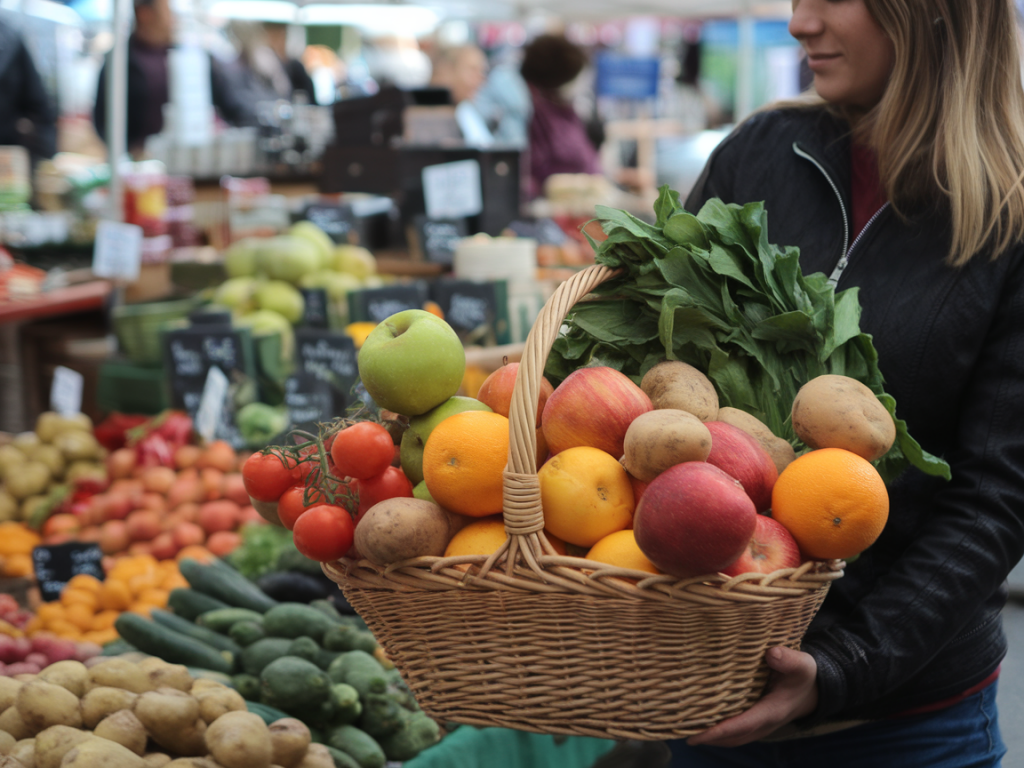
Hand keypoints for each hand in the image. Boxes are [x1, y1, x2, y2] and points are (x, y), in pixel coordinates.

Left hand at [687, 646, 818, 747]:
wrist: (812, 689)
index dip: (718, 731)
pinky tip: (699, 719)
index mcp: (771, 712)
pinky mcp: (753, 721)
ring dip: (709, 735)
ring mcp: (758, 725)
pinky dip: (716, 730)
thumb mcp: (802, 665)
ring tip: (683, 726)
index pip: (741, 725)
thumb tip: (772, 653)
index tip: (696, 734)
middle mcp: (762, 724)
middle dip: (706, 737)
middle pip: (731, 737)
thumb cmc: (803, 675)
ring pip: (730, 737)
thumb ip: (789, 660)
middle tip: (679, 729)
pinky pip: (733, 730)